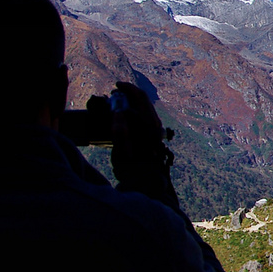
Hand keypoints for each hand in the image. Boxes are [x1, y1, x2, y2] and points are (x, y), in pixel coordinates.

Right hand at [109, 81, 176, 205]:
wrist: (148, 185)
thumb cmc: (133, 171)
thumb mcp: (121, 154)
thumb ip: (119, 134)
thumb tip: (118, 114)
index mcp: (150, 126)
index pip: (140, 97)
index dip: (128, 89)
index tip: (115, 86)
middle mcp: (156, 126)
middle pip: (144, 100)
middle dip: (129, 94)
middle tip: (114, 94)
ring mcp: (157, 130)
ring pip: (146, 108)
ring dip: (132, 102)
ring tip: (117, 103)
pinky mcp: (155, 136)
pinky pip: (145, 116)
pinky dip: (135, 111)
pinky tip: (124, 115)